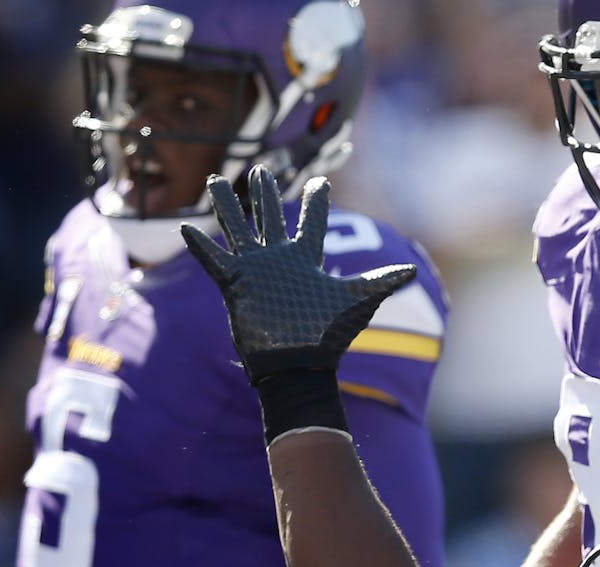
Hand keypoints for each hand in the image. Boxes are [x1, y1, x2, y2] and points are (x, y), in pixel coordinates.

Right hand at [180, 164, 415, 384]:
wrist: (299, 365)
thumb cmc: (329, 335)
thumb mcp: (358, 300)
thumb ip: (382, 282)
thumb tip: (413, 272)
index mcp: (306, 260)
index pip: (312, 222)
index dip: (316, 201)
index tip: (322, 181)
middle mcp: (280, 262)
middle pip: (271, 219)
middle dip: (266, 194)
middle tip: (261, 169)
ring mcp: (256, 272)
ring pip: (239, 231)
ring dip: (228, 207)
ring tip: (216, 181)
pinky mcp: (236, 286)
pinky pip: (215, 261)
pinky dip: (202, 247)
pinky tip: (186, 228)